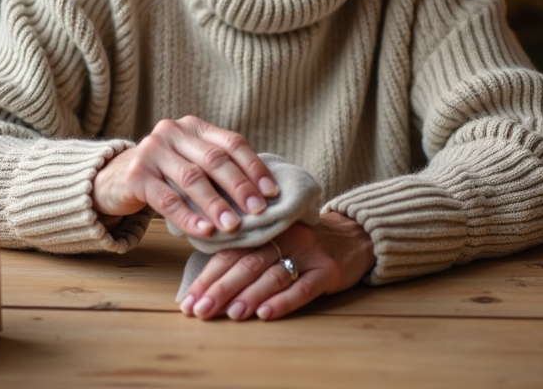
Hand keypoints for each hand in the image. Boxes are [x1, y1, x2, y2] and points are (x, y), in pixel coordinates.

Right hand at [92, 115, 278, 236]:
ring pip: (192, 179)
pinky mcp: (135, 175)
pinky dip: (189, 216)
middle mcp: (173, 132)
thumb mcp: (192, 164)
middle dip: (240, 187)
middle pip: (215, 160)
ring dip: (216, 205)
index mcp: (194, 126)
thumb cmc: (165, 176)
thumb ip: (219, 171)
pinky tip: (204, 232)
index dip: (254, 168)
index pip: (232, 143)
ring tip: (234, 227)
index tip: (272, 193)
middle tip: (259, 212)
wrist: (113, 179)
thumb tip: (264, 196)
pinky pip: (167, 199)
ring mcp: (152, 151)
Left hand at [179, 212, 375, 320]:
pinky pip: (303, 287)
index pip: (229, 253)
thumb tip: (204, 287)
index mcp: (264, 229)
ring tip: (231, 313)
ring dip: (249, 295)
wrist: (355, 235)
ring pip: (272, 275)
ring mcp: (307, 251)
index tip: (188, 300)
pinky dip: (283, 301)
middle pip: (246, 263)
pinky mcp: (328, 269)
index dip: (206, 277)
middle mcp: (283, 237)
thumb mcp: (274, 240)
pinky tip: (266, 314)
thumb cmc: (303, 243)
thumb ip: (244, 254)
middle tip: (200, 310)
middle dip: (220, 288)